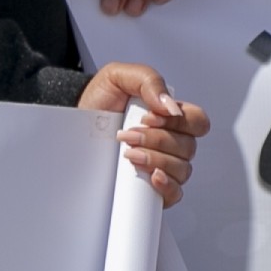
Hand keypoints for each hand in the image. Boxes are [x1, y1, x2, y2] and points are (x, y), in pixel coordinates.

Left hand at [76, 63, 210, 205]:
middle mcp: (173, 141)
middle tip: (128, 136)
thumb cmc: (97, 102)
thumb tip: (171, 106)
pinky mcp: (155, 186)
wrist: (73, 127)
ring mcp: (165, 165)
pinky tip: (151, 177)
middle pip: (188, 147)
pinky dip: (167, 186)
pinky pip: (176, 193)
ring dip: (155, 160)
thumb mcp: (117, 77)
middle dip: (156, 140)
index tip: (147, 119)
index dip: (180, 121)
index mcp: (170, 115)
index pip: (198, 121)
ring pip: (182, 169)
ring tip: (128, 154)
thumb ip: (149, 81)